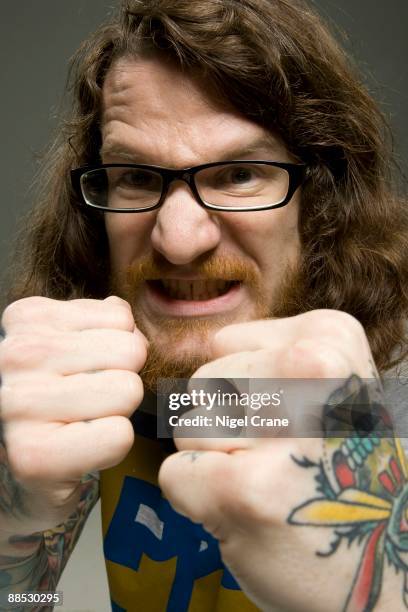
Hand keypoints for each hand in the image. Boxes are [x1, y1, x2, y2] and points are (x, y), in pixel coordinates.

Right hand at [0, 296, 146, 530]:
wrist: (19, 469)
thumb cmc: (56, 400)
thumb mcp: (73, 344)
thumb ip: (106, 324)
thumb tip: (134, 328)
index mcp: (26, 318)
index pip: (121, 318)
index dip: (117, 350)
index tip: (85, 371)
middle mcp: (16, 355)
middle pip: (130, 352)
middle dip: (122, 379)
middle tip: (90, 402)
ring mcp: (19, 404)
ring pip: (128, 391)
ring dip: (117, 413)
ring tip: (84, 423)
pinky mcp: (34, 455)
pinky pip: (119, 435)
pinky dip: (112, 446)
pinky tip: (82, 449)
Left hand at [159, 310, 394, 611]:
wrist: (379, 564)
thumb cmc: (340, 472)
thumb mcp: (331, 388)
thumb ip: (270, 355)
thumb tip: (205, 340)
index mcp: (331, 338)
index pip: (225, 344)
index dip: (247, 391)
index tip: (292, 422)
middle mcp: (312, 371)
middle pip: (204, 382)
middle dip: (225, 425)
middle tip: (278, 459)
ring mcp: (279, 429)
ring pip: (188, 426)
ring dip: (215, 462)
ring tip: (268, 486)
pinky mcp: (242, 488)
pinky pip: (175, 472)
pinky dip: (199, 498)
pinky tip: (249, 513)